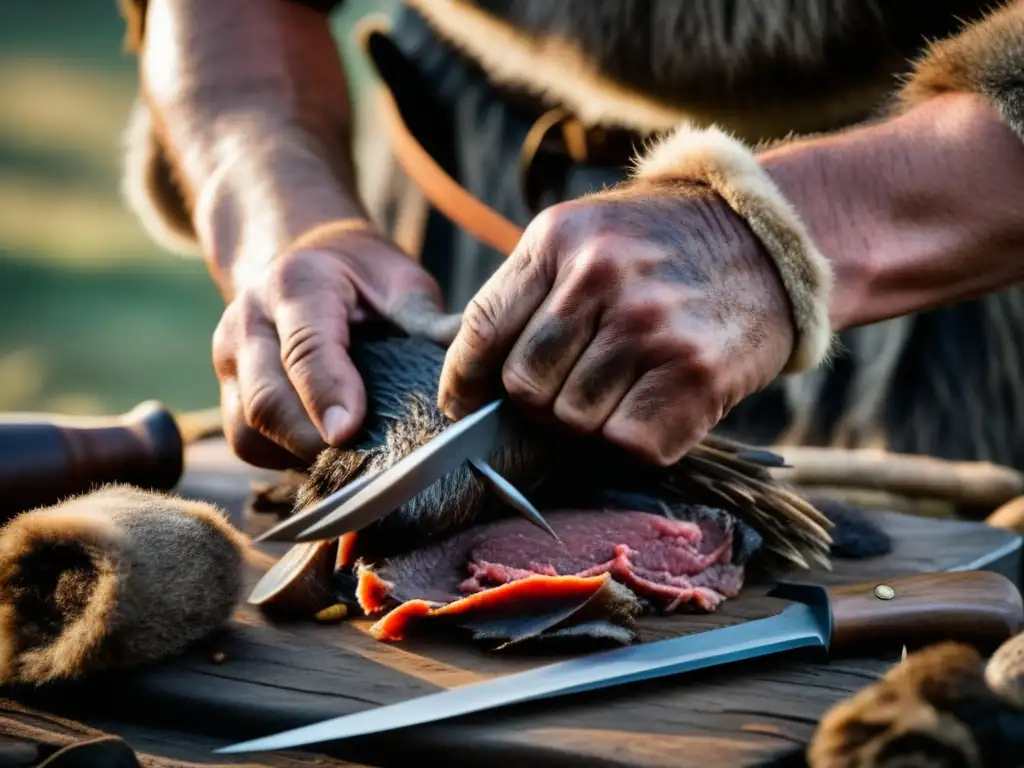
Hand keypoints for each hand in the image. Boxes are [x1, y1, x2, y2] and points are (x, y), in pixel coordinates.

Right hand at [213, 225, 453, 468]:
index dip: (326, 394)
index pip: (305, 348)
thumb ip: (427, 322)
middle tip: (364, 463)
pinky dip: (284, 458)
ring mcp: (231, 359)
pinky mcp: (228, 391)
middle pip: (265, 399)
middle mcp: (249, 320)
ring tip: (349, 461)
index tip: (350, 432)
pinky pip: (247, 441)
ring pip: (247, 430)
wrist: (303, 258)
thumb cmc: (361, 277)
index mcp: (297, 285)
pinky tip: (324, 454)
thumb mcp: (399, 283)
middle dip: (311, 441)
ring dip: (296, 456)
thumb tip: (472, 364)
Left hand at [437, 182, 795, 465]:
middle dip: (537, 401)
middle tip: (570, 386)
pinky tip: (655, 403)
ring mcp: (651, 326)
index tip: (462, 402)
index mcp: (559, 240)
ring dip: (589, 418)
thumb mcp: (588, 235)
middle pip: (524, 387)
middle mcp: (601, 277)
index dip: (463, 380)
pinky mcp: (696, 373)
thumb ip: (532, 293)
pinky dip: (634, 438)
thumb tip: (475, 376)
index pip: (482, 330)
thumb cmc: (664, 249)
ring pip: (573, 420)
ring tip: (623, 385)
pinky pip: (628, 442)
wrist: (769, 242)